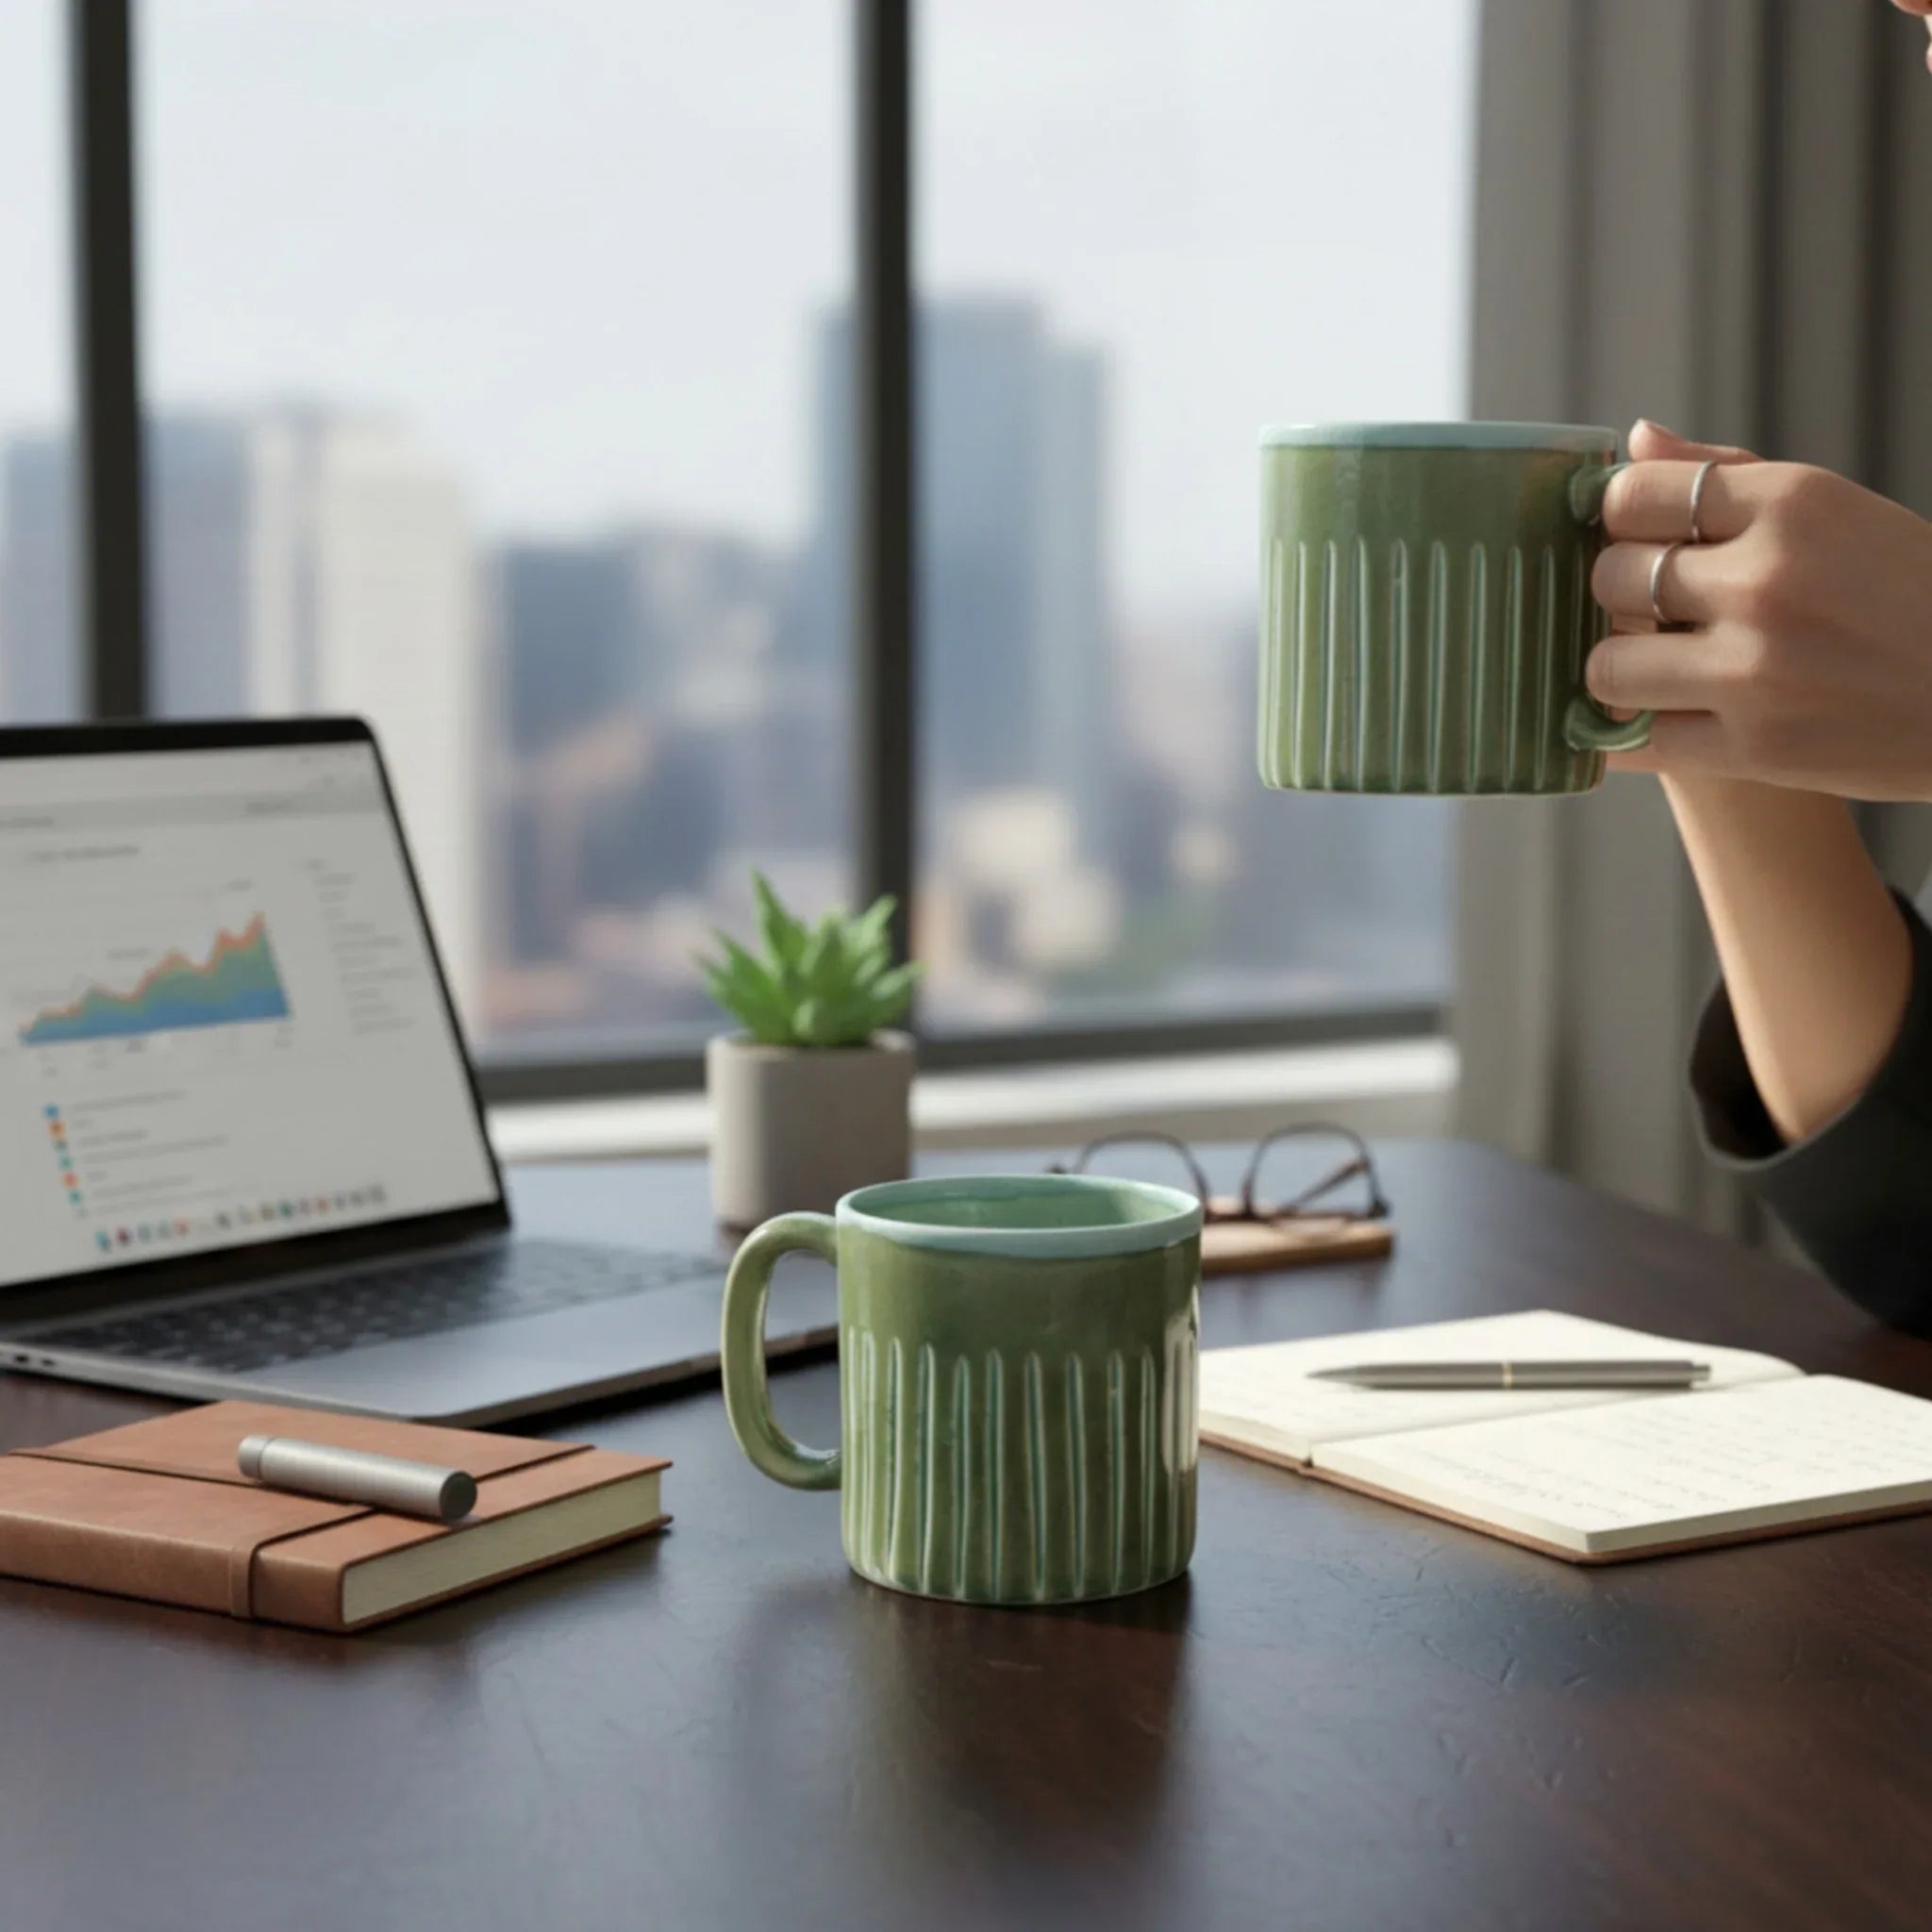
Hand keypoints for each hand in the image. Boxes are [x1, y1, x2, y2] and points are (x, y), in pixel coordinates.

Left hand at [1586, 421, 1931, 800]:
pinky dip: (1633, 737)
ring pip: (1607, 667)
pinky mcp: (1754, 748)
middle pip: (1612, 578)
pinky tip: (1658, 719)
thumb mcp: (1840, 514)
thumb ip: (1730, 476)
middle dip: (1617, 596)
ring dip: (1618, 672)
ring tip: (1652, 669)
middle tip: (1647, 610)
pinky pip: (1637, 742)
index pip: (1634, 495)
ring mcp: (1756, 668)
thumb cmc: (1907, 597)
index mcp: (1794, 503)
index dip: (1617, 520)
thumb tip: (1636, 443)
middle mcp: (1768, 580)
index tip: (1631, 538)